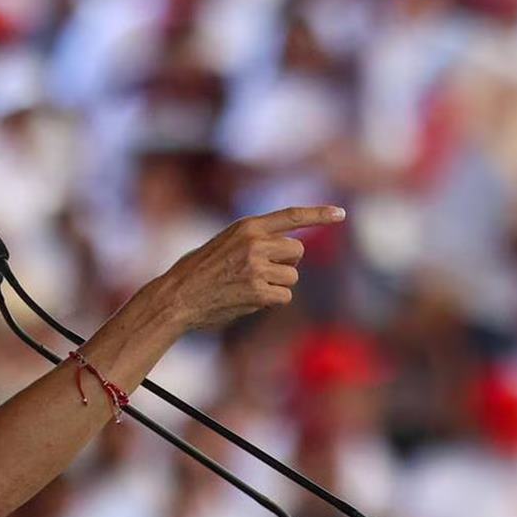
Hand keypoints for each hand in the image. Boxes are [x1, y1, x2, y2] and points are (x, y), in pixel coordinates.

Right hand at [160, 205, 344, 330]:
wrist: (175, 297)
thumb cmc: (196, 272)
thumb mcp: (223, 243)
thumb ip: (253, 241)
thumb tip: (288, 254)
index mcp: (246, 226)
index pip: (291, 216)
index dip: (318, 214)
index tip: (340, 214)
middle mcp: (254, 243)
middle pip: (298, 252)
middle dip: (286, 264)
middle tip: (263, 273)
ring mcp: (256, 267)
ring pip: (291, 277)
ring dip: (277, 285)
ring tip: (247, 288)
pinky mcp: (258, 292)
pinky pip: (284, 297)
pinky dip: (271, 302)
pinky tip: (248, 300)